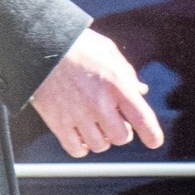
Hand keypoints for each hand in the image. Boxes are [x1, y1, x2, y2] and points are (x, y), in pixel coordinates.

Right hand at [30, 29, 164, 157]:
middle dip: (121, 131)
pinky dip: (81, 147)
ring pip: (99, 145)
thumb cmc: (78, 46)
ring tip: (96, 126)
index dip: (152, 134)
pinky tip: (81, 136)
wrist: (40, 45)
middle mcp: (98, 103)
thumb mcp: (109, 52)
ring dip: (101, 139)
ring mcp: (77, 115)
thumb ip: (127, 73)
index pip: (142, 118)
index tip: (154, 142)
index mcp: (116, 85)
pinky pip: (75, 149)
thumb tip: (141, 92)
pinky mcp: (57, 122)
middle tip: (114, 121)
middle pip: (121, 137)